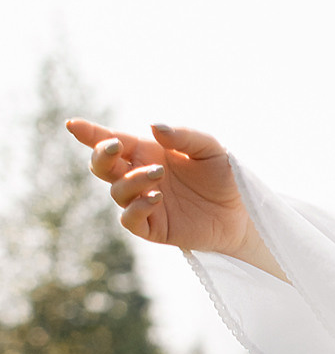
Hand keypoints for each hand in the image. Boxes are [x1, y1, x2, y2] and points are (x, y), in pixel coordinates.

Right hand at [65, 120, 282, 275]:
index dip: (90, 133)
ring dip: (132, 180)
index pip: (112, 141)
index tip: (72, 125)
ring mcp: (145, 202)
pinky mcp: (154, 228)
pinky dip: (136, 208)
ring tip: (158, 175)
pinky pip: (130, 220)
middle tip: (116, 146)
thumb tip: (153, 126)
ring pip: (117, 191)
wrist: (243, 213)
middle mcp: (140, 176)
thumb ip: (183, 136)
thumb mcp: (210, 148)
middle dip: (102, 155)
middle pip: (103, 167)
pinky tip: (155, 197)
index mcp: (148, 153)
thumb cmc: (225, 176)